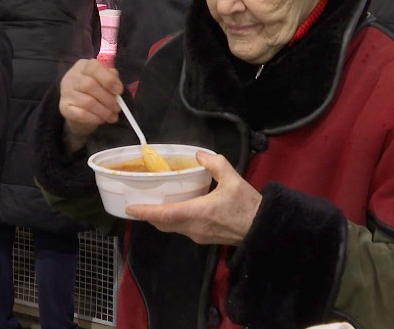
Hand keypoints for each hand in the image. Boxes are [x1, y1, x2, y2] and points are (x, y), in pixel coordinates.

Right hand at [59, 59, 122, 148]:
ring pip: (87, 102)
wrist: (78, 109)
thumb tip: (117, 86)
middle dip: (108, 99)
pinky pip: (80, 114)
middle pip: (90, 85)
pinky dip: (94, 118)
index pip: (94, 67)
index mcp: (83, 66)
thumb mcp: (104, 80)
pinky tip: (101, 120)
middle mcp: (71, 77)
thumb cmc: (95, 91)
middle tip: (118, 108)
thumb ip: (111, 78)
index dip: (108, 79)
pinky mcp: (63, 108)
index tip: (119, 91)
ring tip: (112, 116)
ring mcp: (65, 92)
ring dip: (103, 111)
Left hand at [125, 151, 262, 245]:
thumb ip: (215, 163)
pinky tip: (173, 210)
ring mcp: (198, 235)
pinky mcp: (204, 238)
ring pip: (172, 228)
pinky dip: (172, 221)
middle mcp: (193, 227)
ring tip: (152, 204)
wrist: (263, 228)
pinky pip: (181, 230)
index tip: (130, 209)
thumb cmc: (248, 205)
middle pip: (163, 223)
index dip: (145, 212)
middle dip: (149, 215)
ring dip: (160, 219)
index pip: (165, 215)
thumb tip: (199, 154)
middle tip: (138, 203)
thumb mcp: (233, 179)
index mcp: (198, 213)